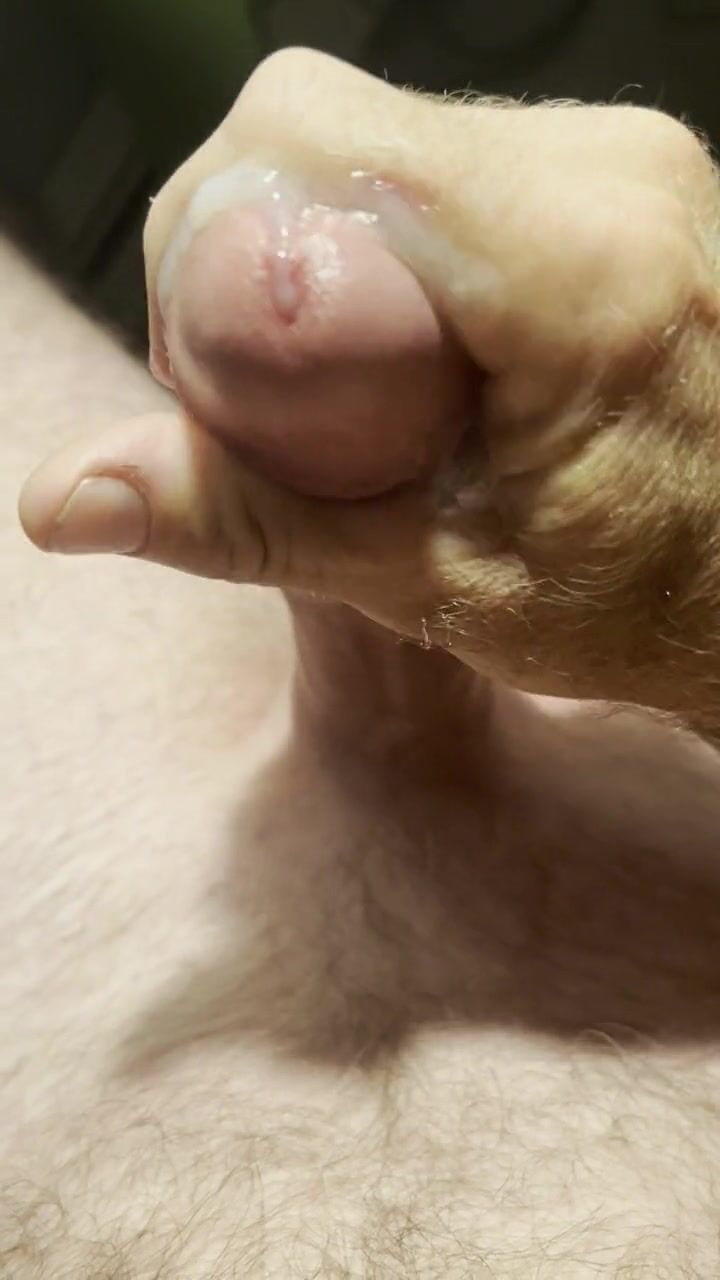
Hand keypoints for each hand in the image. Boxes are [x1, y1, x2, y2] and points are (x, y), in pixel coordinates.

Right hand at [19, 49, 719, 728]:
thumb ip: (249, 520)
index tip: (228, 387)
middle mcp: (613, 170)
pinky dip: (387, 255)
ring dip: (319, 262)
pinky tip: (420, 362)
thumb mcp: (434, 581)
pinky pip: (439, 163)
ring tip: (365, 400)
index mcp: (579, 268)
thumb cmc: (637, 610)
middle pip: (329, 128)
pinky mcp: (615, 170)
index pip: (309, 144)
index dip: (212, 250)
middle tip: (286, 412)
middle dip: (252, 263)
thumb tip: (63, 497)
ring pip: (377, 141)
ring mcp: (623, 157)